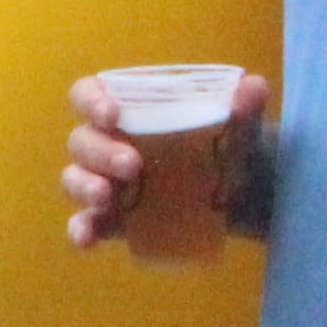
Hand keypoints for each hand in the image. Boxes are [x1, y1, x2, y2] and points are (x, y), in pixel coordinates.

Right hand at [62, 68, 269, 249]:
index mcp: (125, 107)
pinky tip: (88, 239)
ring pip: (74, 179)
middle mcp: (105, 141)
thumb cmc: (225, 143)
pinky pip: (85, 223)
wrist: (238, 190)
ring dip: (84, 186)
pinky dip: (81, 230)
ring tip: (107, 198)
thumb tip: (253, 87)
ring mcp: (103, 181)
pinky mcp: (110, 218)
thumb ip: (245, 107)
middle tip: (133, 166)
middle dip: (101, 152)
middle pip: (82, 141)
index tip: (114, 114)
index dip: (91, 101)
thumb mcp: (239, 124)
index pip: (87, 94)